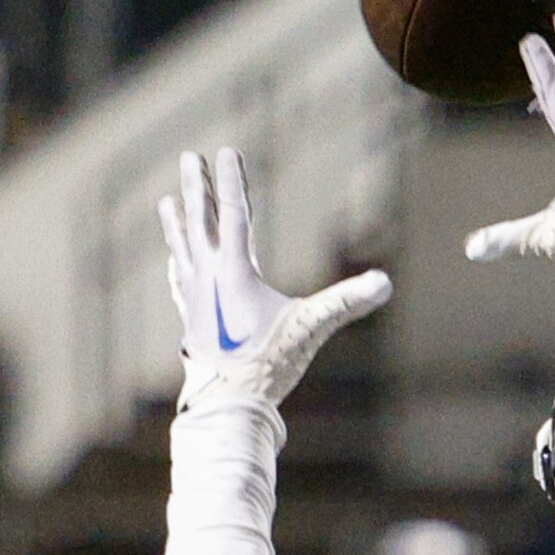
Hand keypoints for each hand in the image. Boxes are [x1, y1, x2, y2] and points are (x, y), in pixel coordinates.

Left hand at [160, 147, 391, 411]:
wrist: (227, 402)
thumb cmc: (268, 363)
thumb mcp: (311, 328)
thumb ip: (346, 301)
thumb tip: (385, 283)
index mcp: (233, 272)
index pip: (234, 215)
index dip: (232, 182)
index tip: (225, 152)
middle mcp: (207, 277)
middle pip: (200, 222)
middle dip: (198, 190)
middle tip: (190, 160)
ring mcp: (194, 297)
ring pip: (183, 248)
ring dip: (178, 222)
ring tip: (169, 201)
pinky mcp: (191, 318)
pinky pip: (180, 279)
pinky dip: (178, 262)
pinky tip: (176, 260)